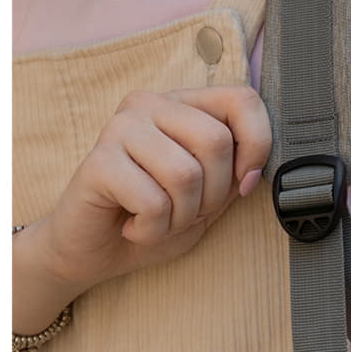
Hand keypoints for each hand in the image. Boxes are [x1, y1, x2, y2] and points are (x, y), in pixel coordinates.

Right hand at [34, 85, 270, 292]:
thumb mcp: (209, 197)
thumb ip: (233, 173)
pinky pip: (153, 202)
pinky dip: (152, 230)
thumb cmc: (154, 220)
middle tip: (184, 213)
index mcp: (181, 104)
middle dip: (212, 196)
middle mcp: (149, 105)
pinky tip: (133, 228)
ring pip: (185, 175)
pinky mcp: (98, 162)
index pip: (243, 99)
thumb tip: (253, 169)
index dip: (256, 147)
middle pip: (216, 141)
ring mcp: (120, 127)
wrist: (94, 252)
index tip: (243, 185)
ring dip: (181, 217)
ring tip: (157, 221)